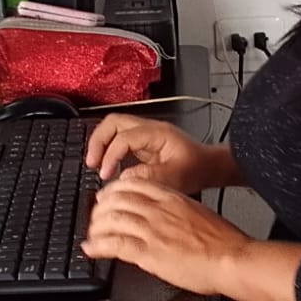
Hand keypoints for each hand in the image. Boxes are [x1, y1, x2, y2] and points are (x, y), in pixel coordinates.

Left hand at [82, 178, 249, 295]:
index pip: (132, 184)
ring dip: (96, 227)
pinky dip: (97, 246)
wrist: (232, 259)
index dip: (113, 190)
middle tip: (96, 218)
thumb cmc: (223, 242)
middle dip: (100, 209)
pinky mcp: (149, 253)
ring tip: (92, 235)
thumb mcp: (198, 213)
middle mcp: (159, 210)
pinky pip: (115, 244)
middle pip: (116, 199)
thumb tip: (164, 218)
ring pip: (111, 219)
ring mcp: (153, 230)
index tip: (107, 198)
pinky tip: (92, 249)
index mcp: (172, 198)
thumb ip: (177, 211)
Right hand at [85, 114, 219, 192]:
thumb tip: (123, 177)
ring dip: (101, 143)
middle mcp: (149, 129)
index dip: (111, 154)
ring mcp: (145, 135)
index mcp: (158, 133)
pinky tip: (106, 165)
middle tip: (91, 162)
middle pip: (113, 122)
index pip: (124, 136)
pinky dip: (108, 150)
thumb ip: (150, 177)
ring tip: (95, 163)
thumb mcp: (177, 177)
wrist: (209, 167)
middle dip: (98, 141)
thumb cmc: (198, 169)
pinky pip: (119, 140)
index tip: (106, 173)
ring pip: (114, 128)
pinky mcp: (143, 144)